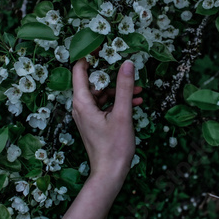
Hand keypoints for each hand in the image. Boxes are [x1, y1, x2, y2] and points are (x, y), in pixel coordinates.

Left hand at [72, 59, 141, 179]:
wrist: (110, 173)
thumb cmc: (114, 147)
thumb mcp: (122, 114)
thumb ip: (125, 87)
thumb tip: (127, 63)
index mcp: (82, 102)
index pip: (80, 69)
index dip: (89, 54)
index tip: (103, 45)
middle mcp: (81, 106)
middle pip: (93, 80)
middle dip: (111, 73)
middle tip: (125, 64)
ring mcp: (87, 115)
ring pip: (102, 93)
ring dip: (119, 90)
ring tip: (139, 90)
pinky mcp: (94, 122)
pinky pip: (105, 105)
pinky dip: (118, 102)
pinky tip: (135, 102)